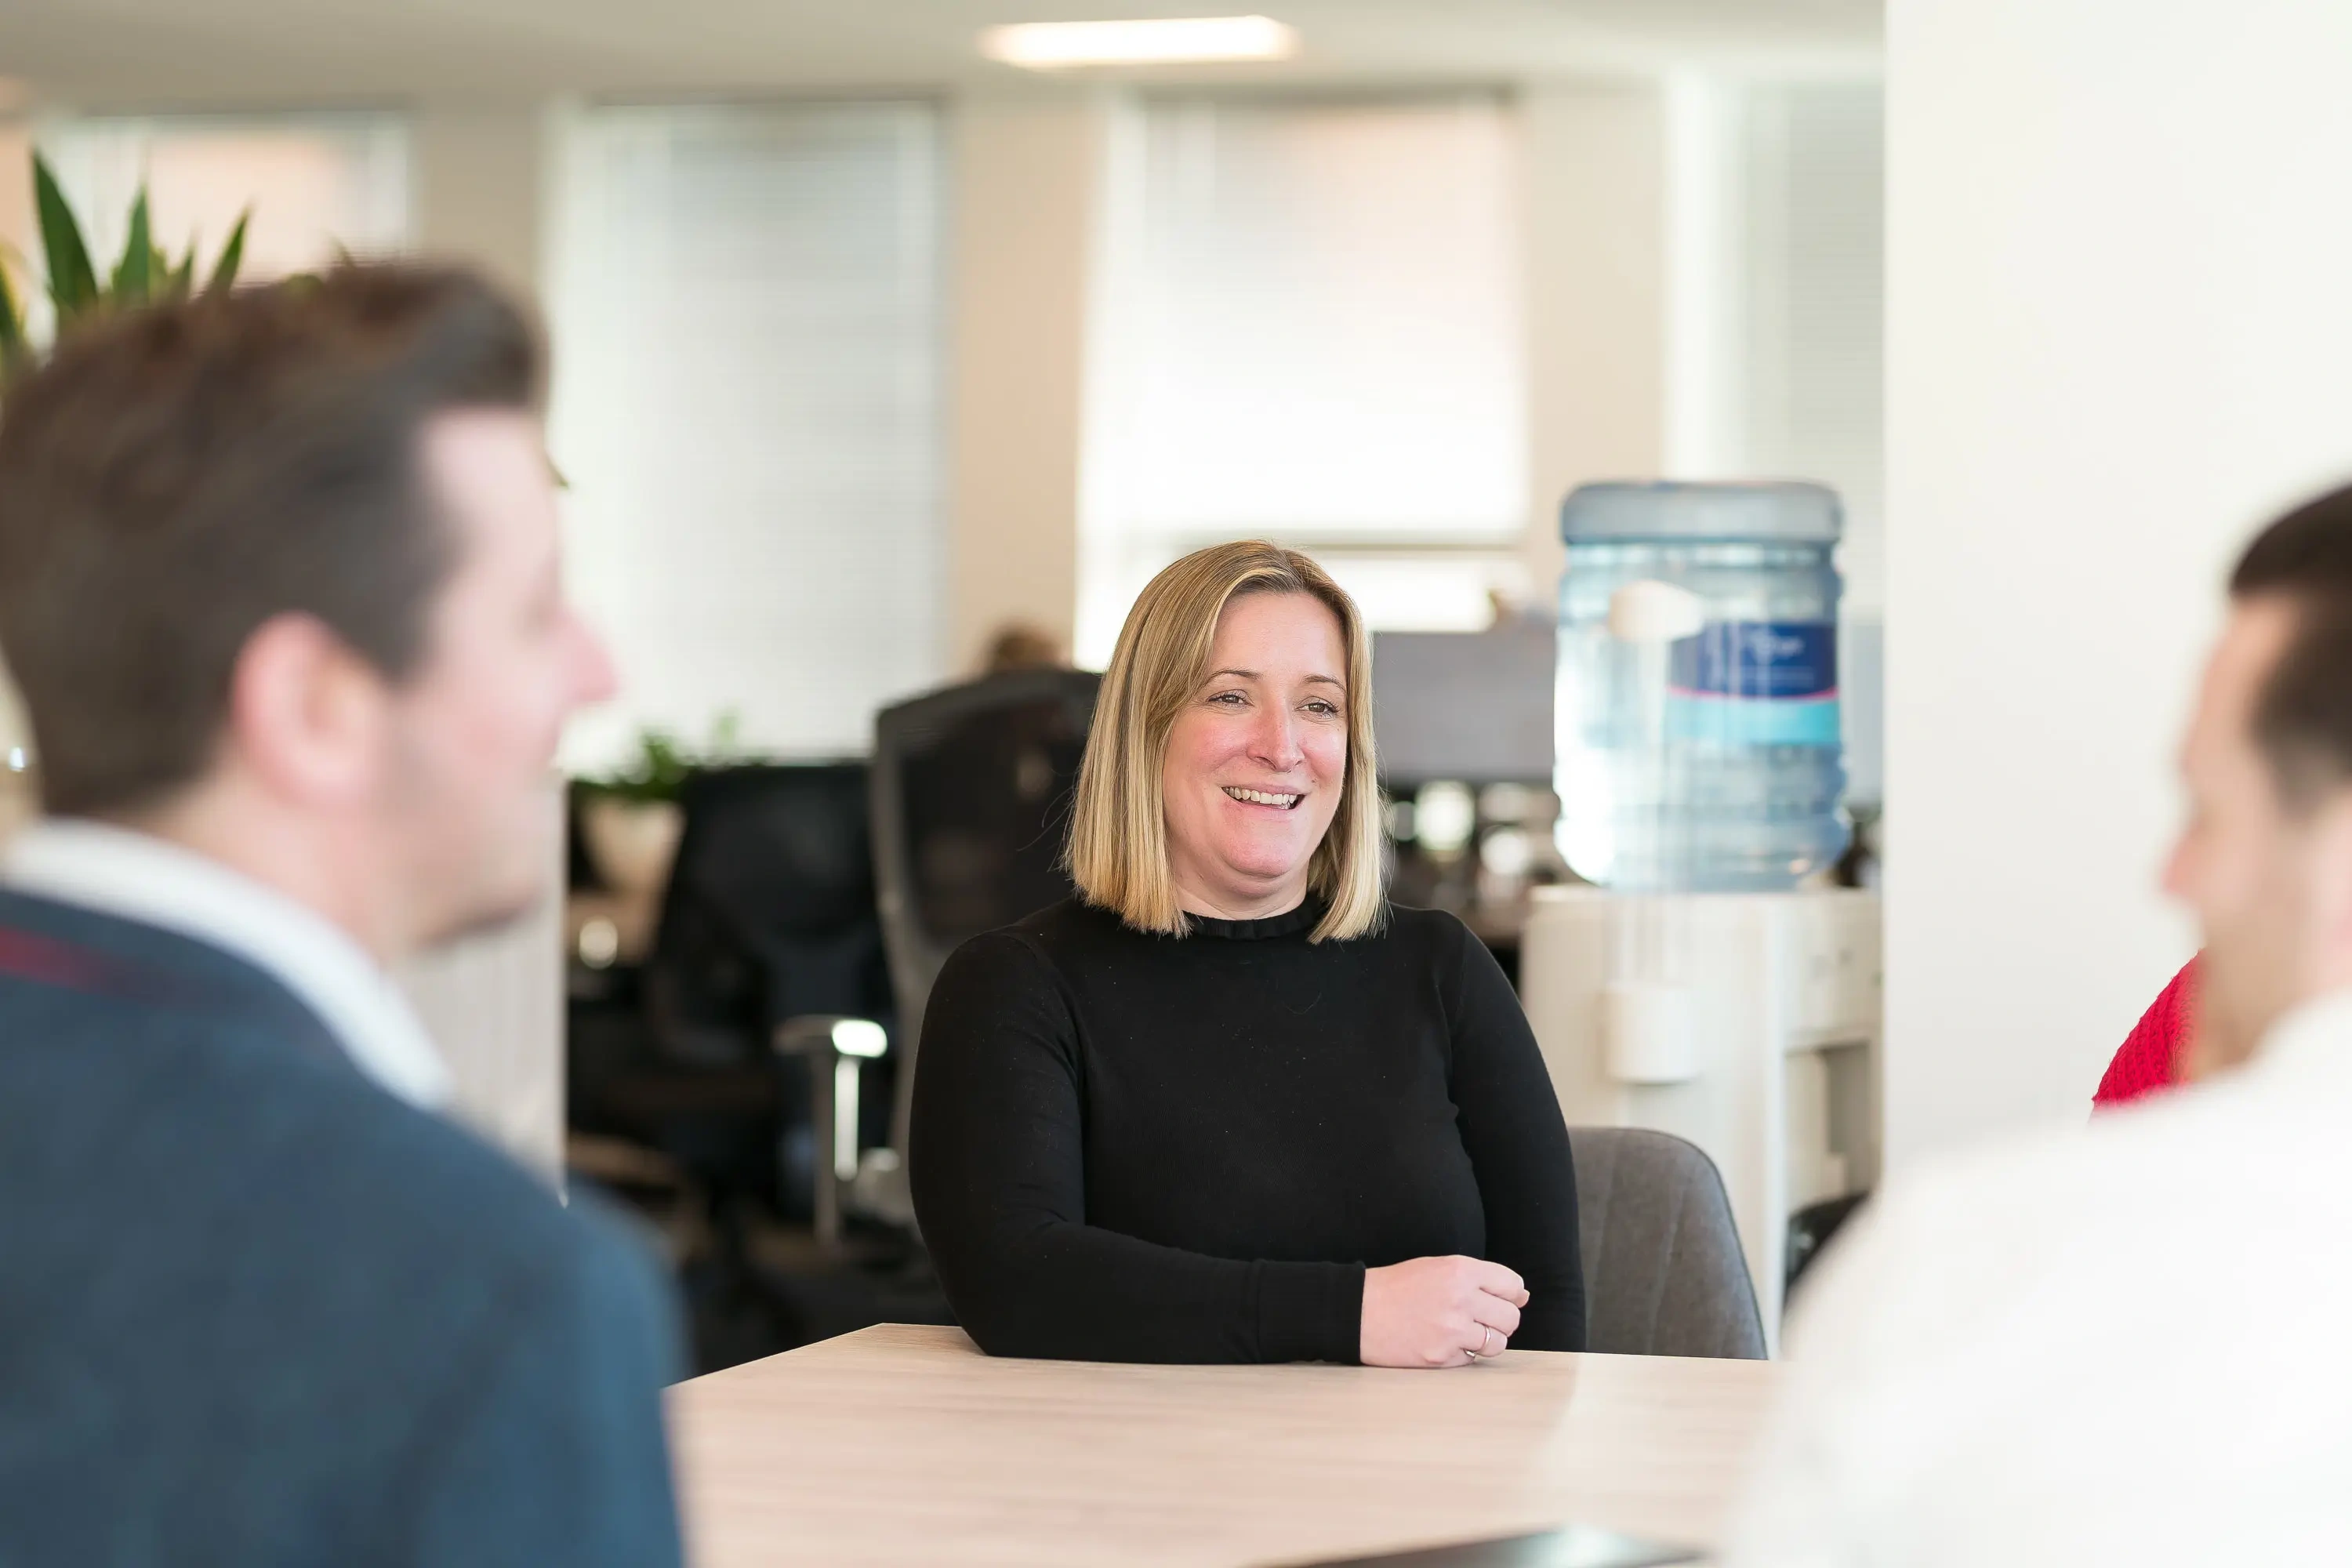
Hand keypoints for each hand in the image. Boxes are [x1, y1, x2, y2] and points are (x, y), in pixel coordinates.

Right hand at [1359, 1255, 1528, 1367]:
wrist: (1358, 1312)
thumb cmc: (1397, 1287)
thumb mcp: (1437, 1267)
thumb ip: (1479, 1278)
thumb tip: (1522, 1296)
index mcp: (1460, 1271)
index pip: (1512, 1285)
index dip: (1511, 1294)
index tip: (1501, 1299)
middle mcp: (1461, 1299)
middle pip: (1511, 1317)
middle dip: (1501, 1319)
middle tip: (1479, 1318)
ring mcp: (1452, 1331)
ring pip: (1497, 1342)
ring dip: (1486, 1340)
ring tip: (1463, 1333)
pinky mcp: (1441, 1357)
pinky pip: (1472, 1360)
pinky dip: (1463, 1354)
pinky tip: (1443, 1342)